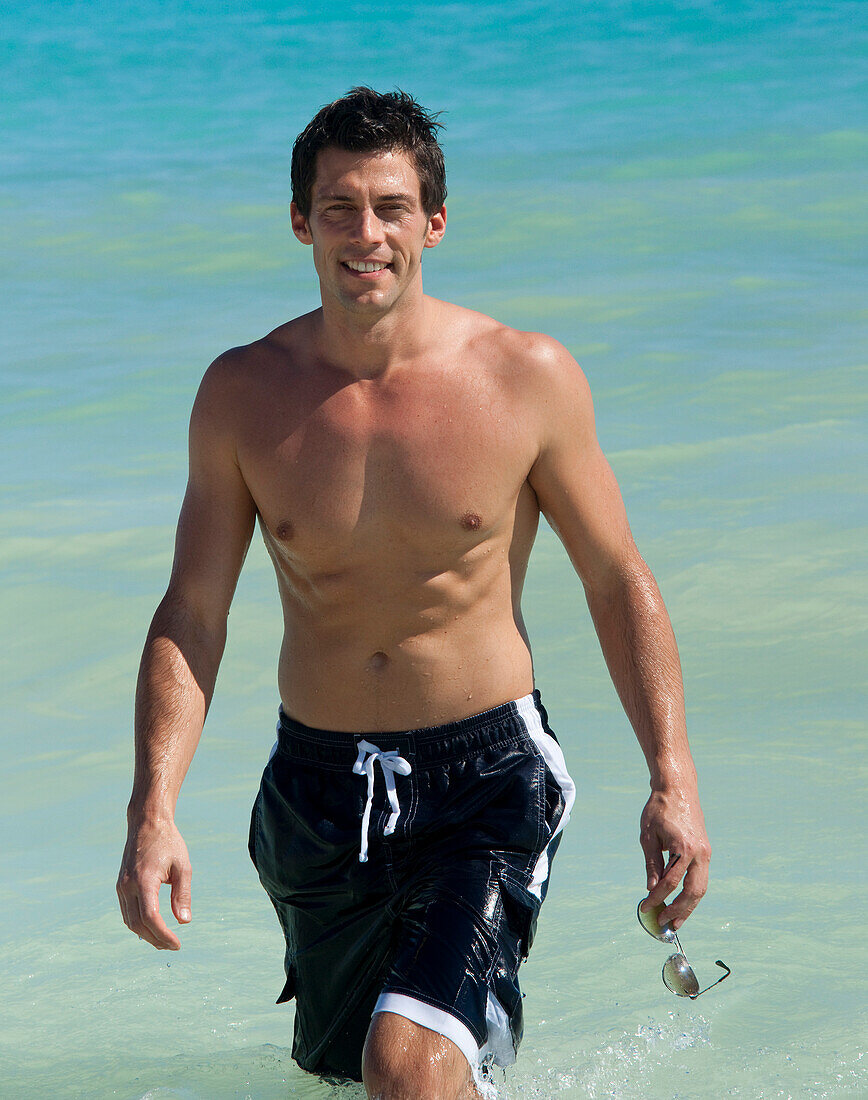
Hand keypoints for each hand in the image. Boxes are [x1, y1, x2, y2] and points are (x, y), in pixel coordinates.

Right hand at [117, 817, 191, 949]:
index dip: (163, 935)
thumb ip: (182, 895)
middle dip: (155, 939)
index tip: (177, 944)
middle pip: (138, 924)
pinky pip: (126, 912)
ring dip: (145, 935)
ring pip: (129, 921)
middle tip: (173, 946)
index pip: (151, 917)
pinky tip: (151, 927)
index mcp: (144, 880)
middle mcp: (128, 886)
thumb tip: (184, 922)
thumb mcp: (182, 866)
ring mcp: (121, 887)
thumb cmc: (168, 843)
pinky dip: (138, 924)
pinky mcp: (120, 886)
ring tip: (163, 941)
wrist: (147, 823)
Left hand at [638, 787, 710, 929]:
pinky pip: (701, 877)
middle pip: (693, 891)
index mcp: (683, 848)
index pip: (670, 882)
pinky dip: (692, 892)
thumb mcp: (648, 836)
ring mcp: (706, 852)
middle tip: (665, 923)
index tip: (646, 908)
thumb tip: (652, 889)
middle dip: (679, 910)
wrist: (678, 789)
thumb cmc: (659, 809)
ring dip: (689, 906)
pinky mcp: (706, 851)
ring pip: (701, 887)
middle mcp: (699, 853)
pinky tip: (681, 901)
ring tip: (676, 920)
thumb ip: (652, 864)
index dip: (657, 898)